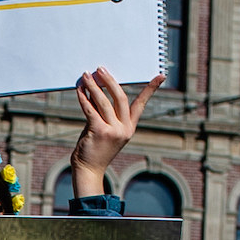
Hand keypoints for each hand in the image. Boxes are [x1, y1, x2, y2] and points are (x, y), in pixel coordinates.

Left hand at [69, 68, 159, 197]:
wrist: (89, 170)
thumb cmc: (95, 148)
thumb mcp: (104, 129)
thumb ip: (103, 112)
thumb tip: (96, 88)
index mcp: (130, 127)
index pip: (141, 104)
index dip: (150, 89)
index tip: (161, 76)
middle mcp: (124, 129)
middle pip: (121, 98)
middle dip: (110, 81)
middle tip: (100, 69)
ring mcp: (113, 131)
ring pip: (104, 102)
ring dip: (94, 86)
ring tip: (86, 76)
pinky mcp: (99, 132)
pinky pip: (91, 110)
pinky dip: (83, 98)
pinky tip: (79, 90)